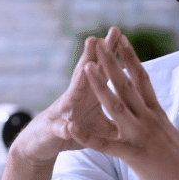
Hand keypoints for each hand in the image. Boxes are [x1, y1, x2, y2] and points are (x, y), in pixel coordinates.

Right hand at [7, 34, 117, 164]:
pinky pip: (60, 130)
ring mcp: (64, 113)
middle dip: (94, 55)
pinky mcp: (54, 131)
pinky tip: (68, 127)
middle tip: (100, 36)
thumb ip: (114, 112)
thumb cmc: (74, 129)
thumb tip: (137, 107)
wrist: (41, 143)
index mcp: (90, 94)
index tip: (120, 35)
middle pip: (86, 73)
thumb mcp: (99, 122)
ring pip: (72, 94)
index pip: (102, 70)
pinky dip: (64, 129)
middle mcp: (76, 98)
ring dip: (79, 80)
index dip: (111, 54)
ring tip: (87, 65)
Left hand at [69, 27, 178, 179]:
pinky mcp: (134, 154)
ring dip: (100, 86)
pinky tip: (72, 127)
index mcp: (156, 113)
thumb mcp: (168, 134)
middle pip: (127, 84)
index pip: (142, 79)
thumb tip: (151, 112)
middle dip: (112, 62)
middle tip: (98, 43)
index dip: (130, 58)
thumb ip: (156, 120)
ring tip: (86, 67)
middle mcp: (149, 118)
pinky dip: (87, 136)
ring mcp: (141, 135)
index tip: (121, 40)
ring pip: (116, 105)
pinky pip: (106, 144)